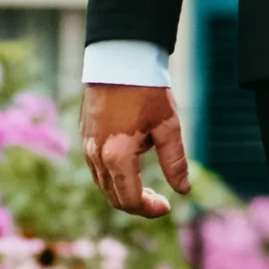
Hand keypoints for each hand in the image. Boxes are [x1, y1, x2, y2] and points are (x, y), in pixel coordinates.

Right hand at [81, 83, 189, 214]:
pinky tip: (131, 166)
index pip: (129, 200)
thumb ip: (175, 162)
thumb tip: (183, 191)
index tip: (168, 206)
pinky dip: (113, 177)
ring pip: (103, 184)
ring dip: (124, 192)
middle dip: (138, 204)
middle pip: (113, 197)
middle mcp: (96, 155)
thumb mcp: (168, 126)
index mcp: (117, 156)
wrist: (120, 59)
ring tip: (147, 187)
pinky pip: (96, 168)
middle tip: (161, 201)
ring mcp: (86, 146)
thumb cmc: (147, 90)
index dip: (149, 210)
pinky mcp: (84, 136)